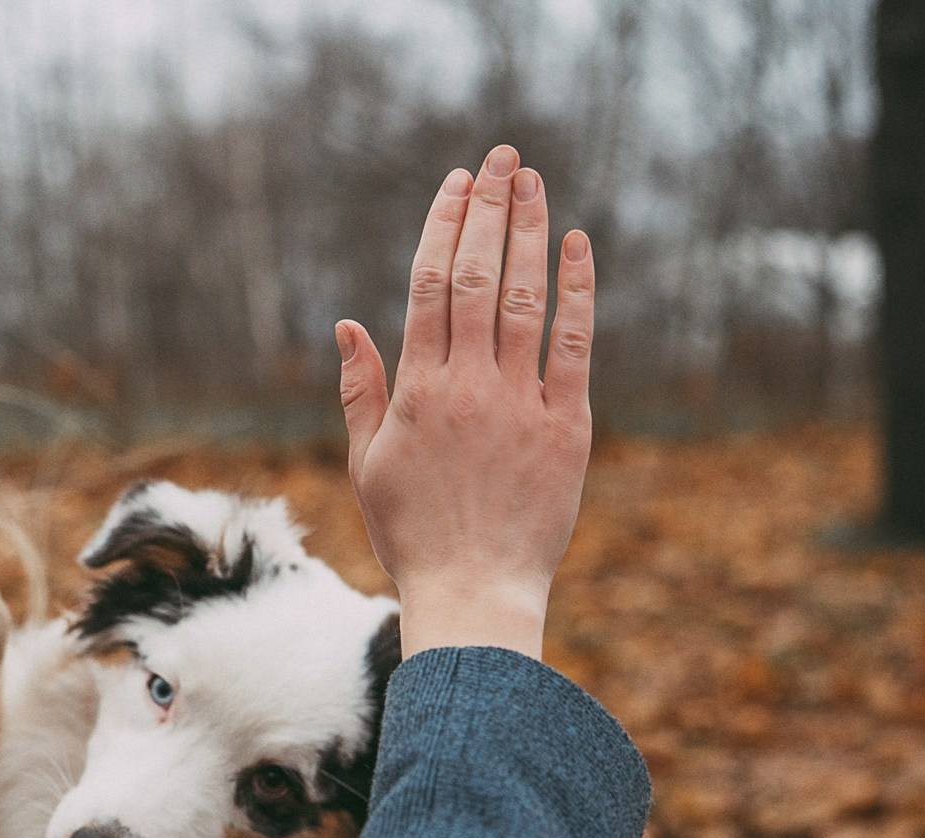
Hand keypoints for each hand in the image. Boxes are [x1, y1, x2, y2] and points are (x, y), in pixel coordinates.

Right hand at [336, 144, 594, 661]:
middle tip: (501, 157)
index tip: (457, 183)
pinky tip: (578, 246)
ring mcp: (520, 405)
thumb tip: (346, 324)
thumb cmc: (414, 535)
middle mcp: (467, 388)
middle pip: (479, 277)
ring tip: (534, 182)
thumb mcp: (369, 464)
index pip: (429, 287)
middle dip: (490, 209)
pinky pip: (574, 346)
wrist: (474, 593)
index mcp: (416, 393)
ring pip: (526, 299)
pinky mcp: (567, 428)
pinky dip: (577, 292)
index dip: (444, 226)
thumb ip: (361, 390)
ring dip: (530, 232)